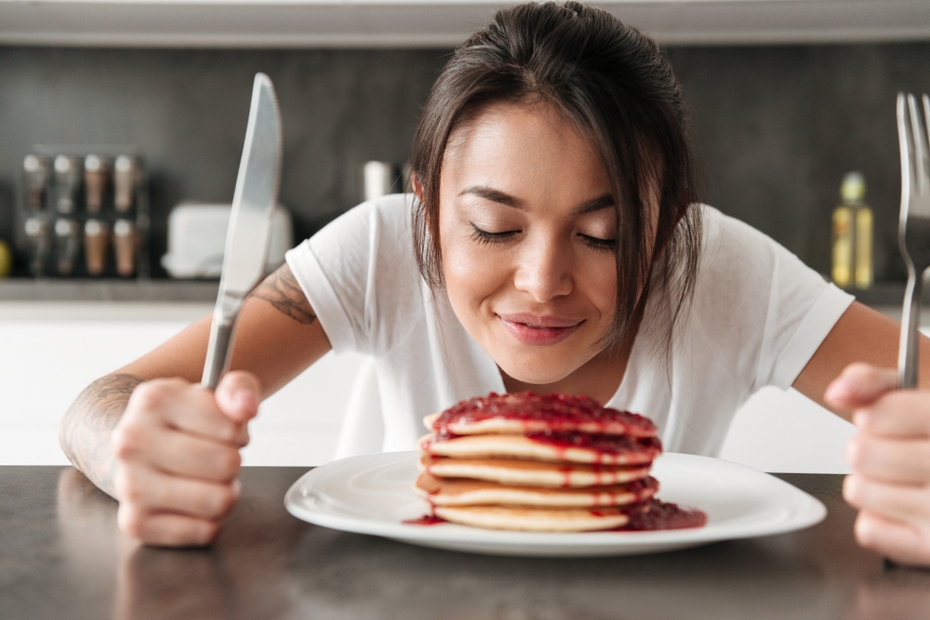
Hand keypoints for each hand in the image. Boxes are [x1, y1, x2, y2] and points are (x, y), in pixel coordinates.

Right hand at [110, 371, 259, 546]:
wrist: (135, 448)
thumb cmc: (183, 421)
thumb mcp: (211, 394)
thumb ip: (238, 389)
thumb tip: (246, 407)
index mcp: (153, 400)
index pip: (231, 427)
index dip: (238, 432)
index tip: (222, 431)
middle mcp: (133, 442)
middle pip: (226, 465)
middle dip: (232, 462)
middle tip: (216, 457)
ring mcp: (129, 484)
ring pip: (219, 500)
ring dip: (225, 492)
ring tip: (207, 479)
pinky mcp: (135, 522)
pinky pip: (204, 532)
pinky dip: (210, 520)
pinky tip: (194, 502)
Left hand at [824, 363, 929, 566]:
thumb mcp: (919, 396)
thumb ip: (875, 384)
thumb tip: (838, 391)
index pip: (877, 417)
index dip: (872, 415)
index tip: (889, 419)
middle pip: (860, 454)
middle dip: (869, 449)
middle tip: (898, 451)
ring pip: (858, 491)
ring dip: (872, 483)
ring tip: (903, 479)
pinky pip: (868, 530)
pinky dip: (880, 520)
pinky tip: (906, 508)